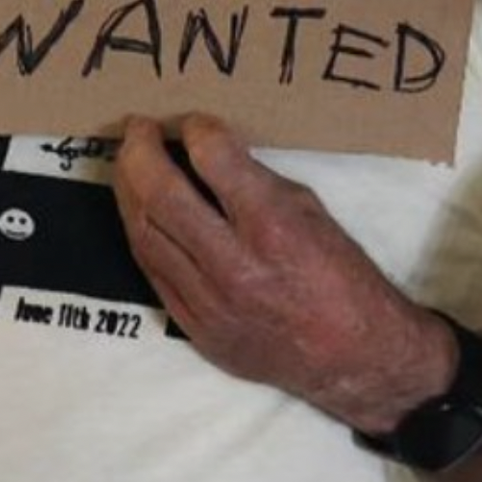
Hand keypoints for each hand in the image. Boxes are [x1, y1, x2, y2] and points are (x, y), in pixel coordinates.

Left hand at [112, 115, 453, 432]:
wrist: (354, 358)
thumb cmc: (342, 277)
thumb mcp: (312, 211)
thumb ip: (258, 183)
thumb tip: (213, 155)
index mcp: (273, 226)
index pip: (213, 159)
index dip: (195, 130)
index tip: (192, 123)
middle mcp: (235, 265)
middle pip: (161, 196)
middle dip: (139, 152)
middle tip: (136, 129)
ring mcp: (209, 303)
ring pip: (145, 235)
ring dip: (129, 191)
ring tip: (128, 165)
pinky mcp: (197, 330)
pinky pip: (153, 273)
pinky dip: (142, 235)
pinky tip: (140, 213)